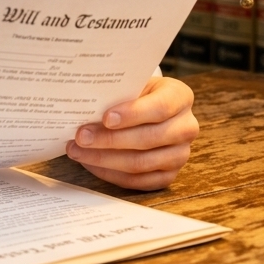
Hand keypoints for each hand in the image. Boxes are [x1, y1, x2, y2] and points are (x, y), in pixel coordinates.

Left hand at [65, 76, 197, 190]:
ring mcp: (179, 154)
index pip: (160, 107)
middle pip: (148, 139)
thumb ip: (116, 91)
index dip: (132, 114)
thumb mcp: (130, 82)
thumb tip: (83, 105)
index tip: (105, 118)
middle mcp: (186, 127)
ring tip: (77, 150)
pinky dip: (110, 173)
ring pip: (141, 163)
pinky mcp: (168, 175)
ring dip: (104, 159)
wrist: (146, 105)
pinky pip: (138, 181)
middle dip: (109, 139)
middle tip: (81, 137)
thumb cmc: (134, 91)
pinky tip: (90, 163)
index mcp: (180, 96)